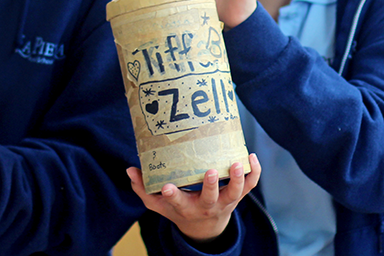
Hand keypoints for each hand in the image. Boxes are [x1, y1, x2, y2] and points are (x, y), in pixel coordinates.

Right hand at [127, 154, 260, 243]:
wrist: (205, 227)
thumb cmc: (180, 209)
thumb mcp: (158, 204)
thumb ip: (143, 188)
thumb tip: (129, 170)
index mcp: (185, 208)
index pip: (177, 202)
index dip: (172, 195)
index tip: (166, 186)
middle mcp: (206, 206)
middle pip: (210, 199)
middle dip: (210, 186)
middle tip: (210, 171)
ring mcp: (224, 202)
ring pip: (234, 193)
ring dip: (236, 179)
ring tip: (236, 163)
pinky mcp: (238, 196)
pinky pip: (249, 186)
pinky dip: (254, 173)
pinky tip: (251, 157)